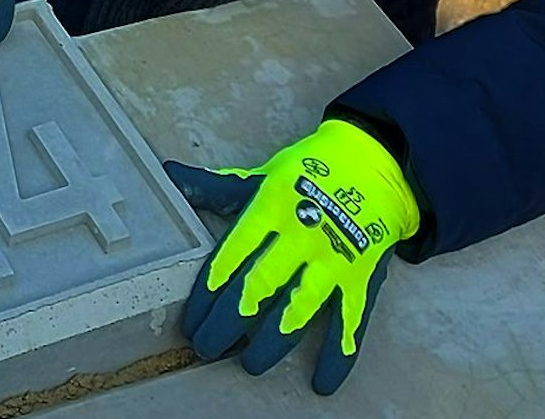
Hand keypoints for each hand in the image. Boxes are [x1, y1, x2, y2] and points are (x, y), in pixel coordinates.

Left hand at [166, 119, 420, 396]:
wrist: (376, 162)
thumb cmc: (308, 172)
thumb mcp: (261, 175)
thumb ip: (216, 187)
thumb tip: (168, 173)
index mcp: (270, 208)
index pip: (230, 256)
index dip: (207, 291)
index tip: (190, 320)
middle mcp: (300, 235)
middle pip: (259, 285)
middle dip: (228, 321)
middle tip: (206, 348)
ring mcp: (334, 258)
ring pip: (300, 307)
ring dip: (273, 340)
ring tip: (250, 364)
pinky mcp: (363, 276)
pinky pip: (350, 320)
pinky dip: (337, 354)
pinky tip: (321, 382)